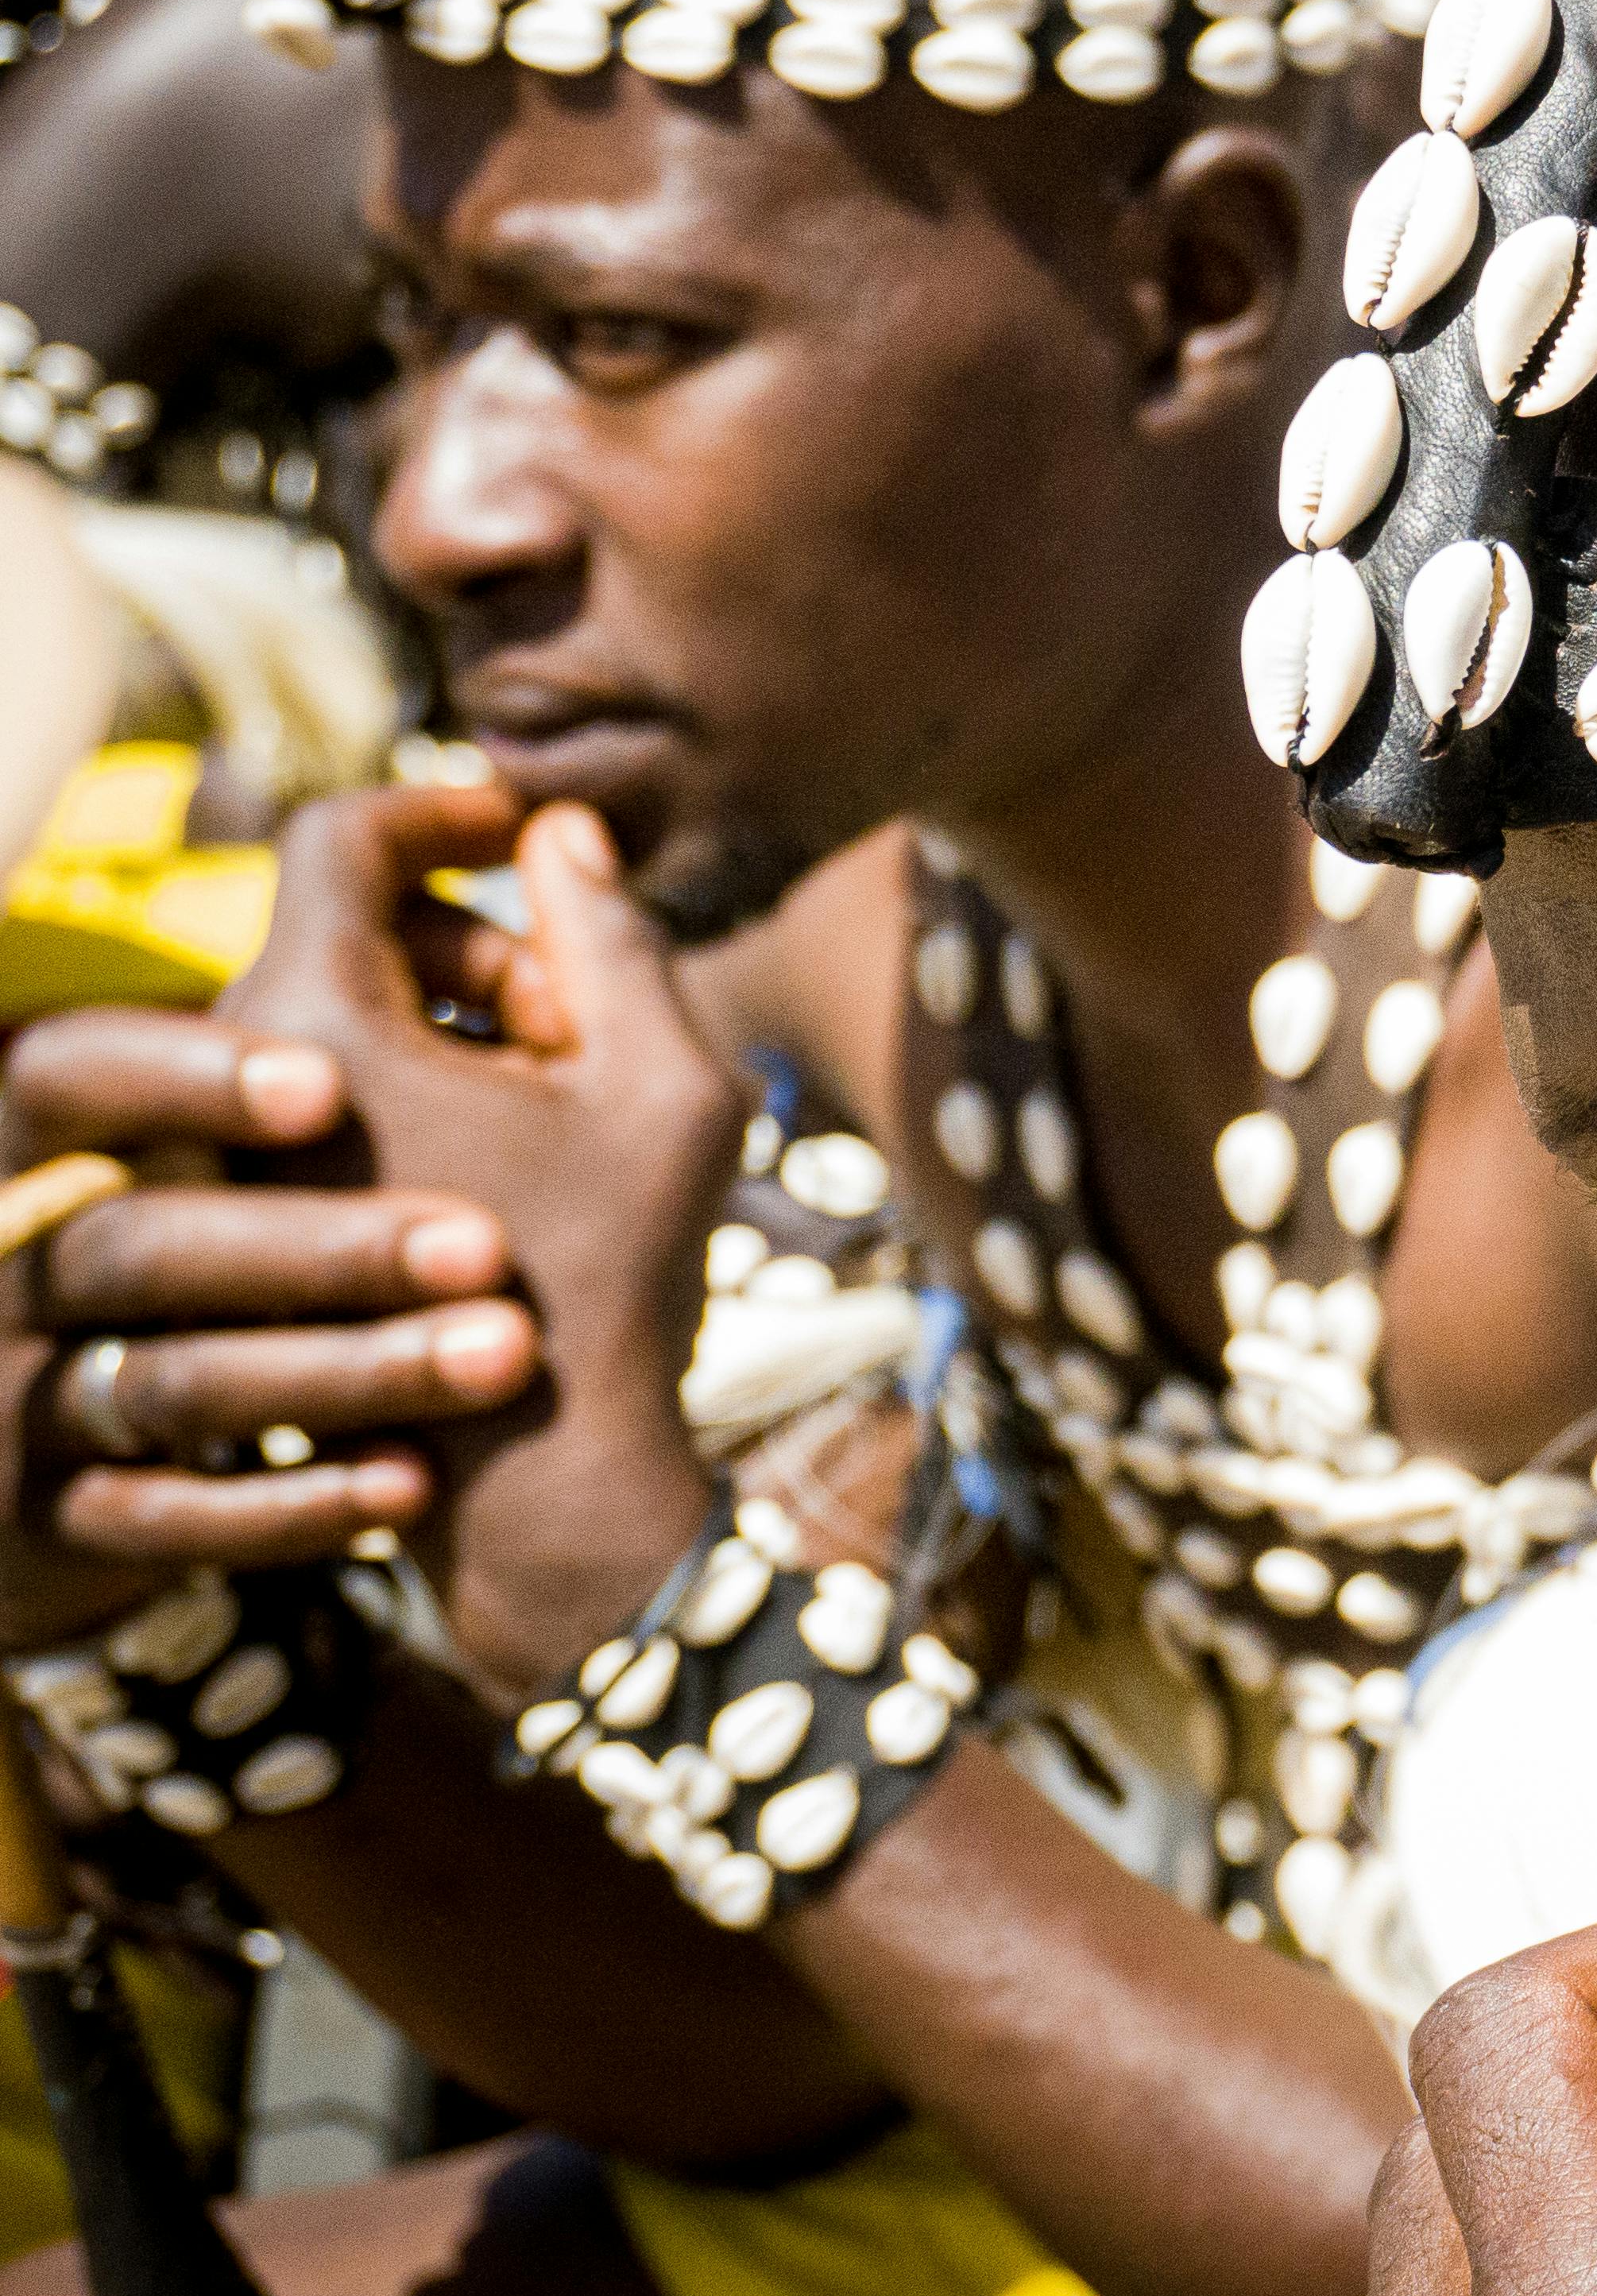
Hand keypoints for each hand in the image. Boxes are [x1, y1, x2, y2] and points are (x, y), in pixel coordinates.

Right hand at [0, 1008, 526, 1647]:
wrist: (167, 1474)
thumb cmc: (273, 1223)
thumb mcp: (314, 1104)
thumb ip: (409, 979)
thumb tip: (557, 835)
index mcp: (76, 1138)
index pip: (66, 1072)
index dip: (183, 1065)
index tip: (329, 1081)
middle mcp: (38, 1259)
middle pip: (140, 1239)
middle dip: (316, 1238)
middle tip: (484, 1241)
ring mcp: (43, 1398)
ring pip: (174, 1385)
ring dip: (347, 1368)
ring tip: (504, 1349)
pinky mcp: (68, 1518)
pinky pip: (161, 1520)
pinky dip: (290, 1504)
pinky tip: (418, 1485)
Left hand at [219, 786, 742, 1701]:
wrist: (533, 1491)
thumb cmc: (609, 1284)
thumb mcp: (661, 1085)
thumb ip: (610, 935)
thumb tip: (556, 832)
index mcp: (311, 1022)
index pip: (338, 835)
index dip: (437, 804)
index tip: (520, 826)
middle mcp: (239, 1084)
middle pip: (351, 929)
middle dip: (486, 944)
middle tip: (590, 1020)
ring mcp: (237, 1163)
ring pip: (340, 1022)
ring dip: (458, 1029)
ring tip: (565, 1110)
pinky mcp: (261, 1225)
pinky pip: (329, 1106)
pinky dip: (423, 1101)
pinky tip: (516, 1171)